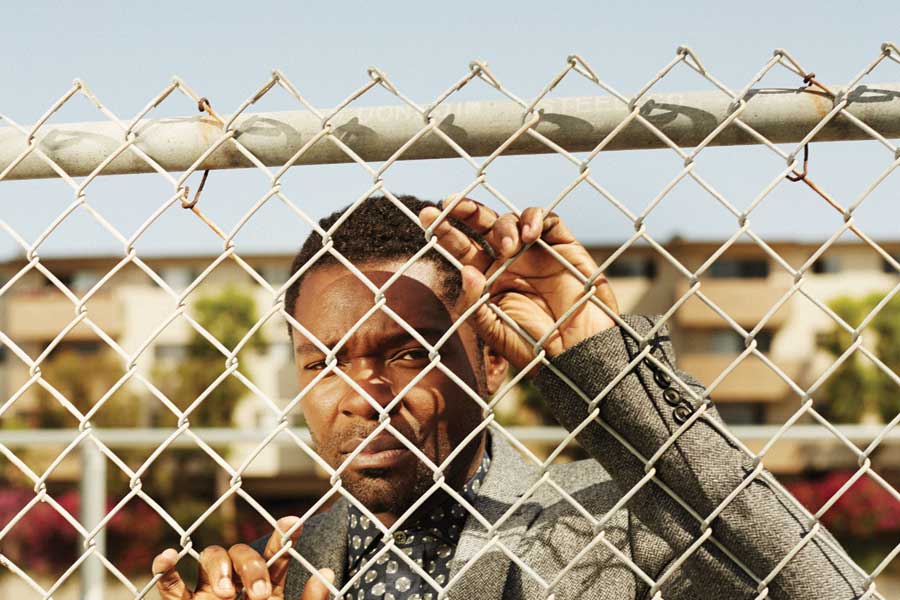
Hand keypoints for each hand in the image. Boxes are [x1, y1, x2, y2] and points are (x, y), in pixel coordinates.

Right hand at [152, 516, 333, 599]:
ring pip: (210, 556)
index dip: (284, 535)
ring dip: (218, 567)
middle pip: (242, 552)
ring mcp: (207, 595)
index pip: (276, 556)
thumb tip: (327, 573)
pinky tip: (169, 557)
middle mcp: (237, 587)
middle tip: (257, 596)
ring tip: (225, 594)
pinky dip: (165, 566)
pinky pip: (169, 582)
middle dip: (251, 567)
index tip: (294, 523)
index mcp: (266, 592)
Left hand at [419, 197, 618, 371]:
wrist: (577, 352)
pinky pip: (547, 220)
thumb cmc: (533, 346)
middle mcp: (507, 260)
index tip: (428, 216)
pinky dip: (535, 219)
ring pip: (511, 220)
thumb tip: (465, 269)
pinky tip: (530, 235)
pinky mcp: (561, 245)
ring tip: (510, 248)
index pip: (461, 247)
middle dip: (465, 210)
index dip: (445, 229)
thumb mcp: (494, 330)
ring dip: (504, 227)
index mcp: (486, 277)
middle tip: (452, 203)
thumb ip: (474, 303)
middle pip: (482, 224)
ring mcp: (534, 251)